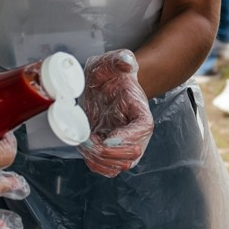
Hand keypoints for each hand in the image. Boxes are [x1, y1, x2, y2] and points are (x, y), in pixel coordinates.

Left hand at [77, 49, 151, 176]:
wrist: (107, 84)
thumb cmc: (112, 74)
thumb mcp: (114, 60)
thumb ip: (121, 60)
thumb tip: (126, 64)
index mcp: (141, 113)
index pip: (142, 131)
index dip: (125, 138)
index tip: (106, 137)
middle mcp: (137, 134)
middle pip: (131, 156)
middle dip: (106, 152)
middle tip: (90, 139)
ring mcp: (124, 145)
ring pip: (117, 166)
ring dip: (97, 159)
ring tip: (86, 141)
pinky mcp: (110, 152)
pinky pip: (105, 168)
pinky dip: (93, 162)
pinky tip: (86, 146)